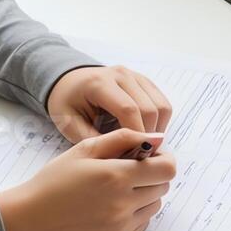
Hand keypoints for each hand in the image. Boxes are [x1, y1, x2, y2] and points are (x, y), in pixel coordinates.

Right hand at [0, 127, 176, 230]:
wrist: (28, 221)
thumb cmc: (53, 182)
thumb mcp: (83, 150)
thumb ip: (123, 138)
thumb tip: (158, 138)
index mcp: (115, 176)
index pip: (167, 169)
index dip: (164, 160)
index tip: (151, 157)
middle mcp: (122, 204)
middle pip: (163, 186)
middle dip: (152, 176)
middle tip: (128, 173)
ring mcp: (121, 226)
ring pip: (154, 206)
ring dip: (144, 196)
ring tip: (116, 192)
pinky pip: (141, 224)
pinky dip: (133, 215)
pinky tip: (108, 209)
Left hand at [46, 65, 171, 142]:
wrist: (70, 82)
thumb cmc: (67, 103)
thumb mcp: (69, 124)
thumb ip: (94, 139)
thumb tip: (121, 155)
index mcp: (99, 83)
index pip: (128, 109)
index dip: (136, 134)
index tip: (134, 154)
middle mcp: (121, 74)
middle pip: (150, 109)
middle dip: (148, 135)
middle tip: (139, 154)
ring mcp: (136, 76)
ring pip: (162, 106)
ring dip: (157, 129)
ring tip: (143, 144)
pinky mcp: (145, 81)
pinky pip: (163, 103)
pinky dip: (160, 121)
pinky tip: (146, 132)